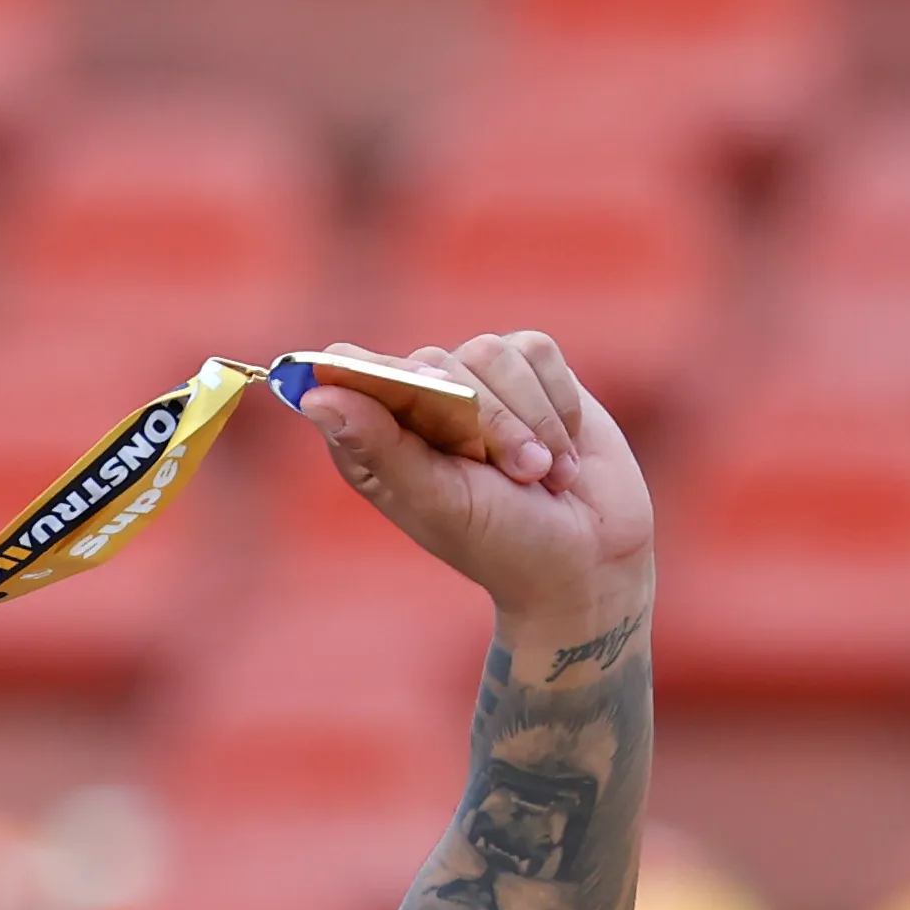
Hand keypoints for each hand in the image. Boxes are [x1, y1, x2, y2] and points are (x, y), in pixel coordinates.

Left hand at [296, 330, 655, 627]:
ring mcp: (476, 382)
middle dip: (486, 422)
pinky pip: (535, 351)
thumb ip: (381, 447)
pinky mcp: (530, 372)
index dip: (375, 378)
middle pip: (432, 364)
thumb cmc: (505, 545)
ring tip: (543, 474)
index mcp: (378, 441)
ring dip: (530, 421)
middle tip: (520, 476)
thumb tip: (316, 398)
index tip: (421, 400)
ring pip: (490, 353)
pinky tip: (563, 450)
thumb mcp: (439, 502)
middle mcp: (421, 403)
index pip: (348, 373)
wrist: (593, 558)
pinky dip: (559, 403)